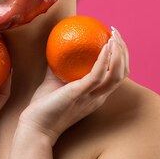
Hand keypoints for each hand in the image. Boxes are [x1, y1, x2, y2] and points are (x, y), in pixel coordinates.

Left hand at [18, 28, 129, 144]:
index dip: (121, 56)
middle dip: (124, 50)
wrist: (36, 125)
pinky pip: (97, 75)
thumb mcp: (55, 80)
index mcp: (96, 94)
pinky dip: (104, 59)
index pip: (117, 74)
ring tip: (113, 36)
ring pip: (116, 74)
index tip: (114, 38)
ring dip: (118, 53)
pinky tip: (104, 46)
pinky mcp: (81, 94)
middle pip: (122, 72)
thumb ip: (59, 65)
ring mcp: (92, 96)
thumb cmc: (45, 104)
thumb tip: (57, 44)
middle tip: (115, 33)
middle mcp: (99, 96)